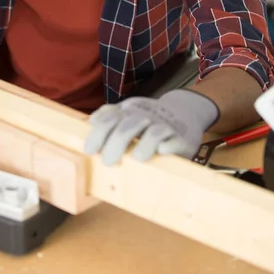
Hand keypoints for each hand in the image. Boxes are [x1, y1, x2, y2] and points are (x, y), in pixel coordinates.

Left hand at [84, 89, 218, 165]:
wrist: (183, 111)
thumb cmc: (148, 119)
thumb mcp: (128, 113)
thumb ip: (109, 116)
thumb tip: (91, 121)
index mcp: (129, 112)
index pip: (110, 119)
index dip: (99, 134)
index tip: (90, 151)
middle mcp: (145, 117)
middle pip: (128, 126)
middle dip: (116, 143)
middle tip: (109, 162)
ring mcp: (164, 127)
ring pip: (154, 132)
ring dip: (145, 144)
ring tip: (137, 158)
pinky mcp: (182, 139)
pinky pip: (176, 141)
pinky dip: (169, 145)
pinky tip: (163, 151)